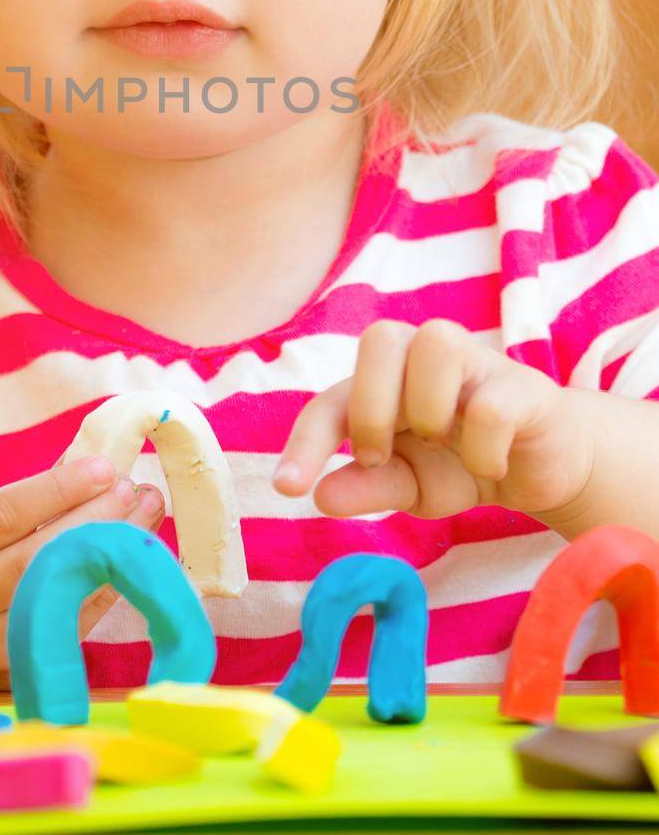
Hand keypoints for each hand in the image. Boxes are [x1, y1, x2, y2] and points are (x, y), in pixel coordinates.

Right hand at [0, 457, 163, 688]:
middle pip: (32, 557)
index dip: (54, 490)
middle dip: (91, 519)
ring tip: (144, 515)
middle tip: (133, 488)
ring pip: (54, 594)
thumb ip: (14, 507)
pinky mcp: (10, 672)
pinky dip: (102, 589)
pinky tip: (129, 559)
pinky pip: (67, 627)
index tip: (101, 466)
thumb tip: (85, 467)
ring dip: (106, 551)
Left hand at [273, 318, 594, 521]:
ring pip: (436, 343)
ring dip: (427, 409)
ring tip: (441, 445)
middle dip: (370, 408)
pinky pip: (491, 406)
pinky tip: (489, 465)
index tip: (289, 489)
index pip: (332, 398)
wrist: (544, 470)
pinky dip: (482, 449)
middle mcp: (426, 355)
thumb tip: (319, 497)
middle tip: (382, 457)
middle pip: (380, 337)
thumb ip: (367, 487)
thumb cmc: (463, 464)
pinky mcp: (525, 388)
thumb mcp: (410, 486)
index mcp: (387, 377)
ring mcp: (478, 363)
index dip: (305, 440)